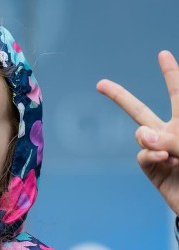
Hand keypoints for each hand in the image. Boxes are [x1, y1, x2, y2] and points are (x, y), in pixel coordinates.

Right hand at [96, 50, 178, 214]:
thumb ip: (170, 137)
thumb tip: (141, 137)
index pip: (178, 92)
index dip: (171, 72)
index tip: (162, 54)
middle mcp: (172, 134)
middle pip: (141, 111)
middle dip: (121, 98)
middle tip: (101, 84)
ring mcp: (161, 153)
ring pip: (141, 136)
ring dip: (150, 139)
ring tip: (169, 154)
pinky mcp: (154, 172)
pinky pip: (143, 157)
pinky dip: (152, 157)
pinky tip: (168, 162)